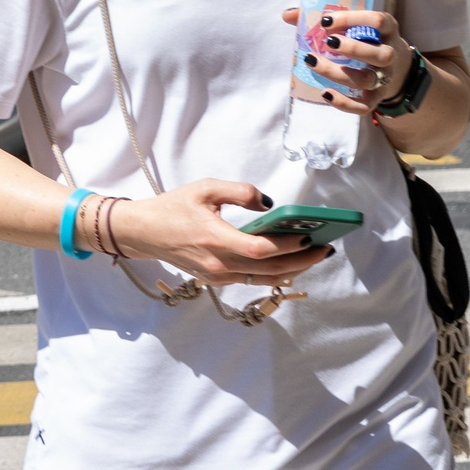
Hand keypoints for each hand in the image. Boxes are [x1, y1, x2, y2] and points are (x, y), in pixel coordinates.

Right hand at [103, 179, 333, 287]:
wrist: (144, 233)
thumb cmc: (173, 207)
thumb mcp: (205, 188)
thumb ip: (239, 192)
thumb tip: (269, 204)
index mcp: (214, 239)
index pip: (259, 250)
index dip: (287, 246)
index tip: (308, 236)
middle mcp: (218, 264)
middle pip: (268, 270)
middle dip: (301, 260)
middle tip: (325, 248)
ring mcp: (217, 276)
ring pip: (263, 280)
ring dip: (292, 270)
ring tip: (314, 256)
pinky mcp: (216, 280)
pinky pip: (252, 281)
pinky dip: (274, 274)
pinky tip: (290, 263)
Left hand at [279, 6, 411, 120]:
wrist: (396, 68)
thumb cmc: (367, 39)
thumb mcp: (357, 25)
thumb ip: (324, 19)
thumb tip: (287, 15)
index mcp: (387, 29)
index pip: (378, 21)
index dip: (352, 20)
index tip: (326, 21)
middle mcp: (391, 53)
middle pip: (380, 54)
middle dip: (353, 49)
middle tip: (328, 42)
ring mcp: (386, 78)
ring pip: (367, 79)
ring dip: (339, 73)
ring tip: (314, 63)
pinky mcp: (377, 97)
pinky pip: (364, 106)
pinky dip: (345, 103)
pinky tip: (326, 94)